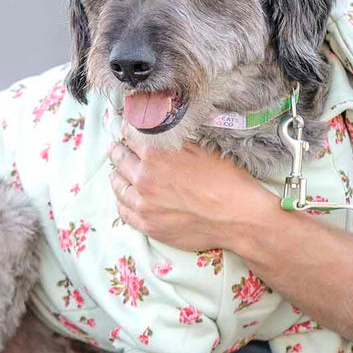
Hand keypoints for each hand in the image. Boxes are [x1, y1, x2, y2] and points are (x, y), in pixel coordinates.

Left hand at [108, 137, 277, 251]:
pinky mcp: (148, 226)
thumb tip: (159, 126)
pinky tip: (123, 197)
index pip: (131, 134)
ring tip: (116, 172)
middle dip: (117, 150)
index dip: (128, 127)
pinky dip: (121, 201)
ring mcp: (144, 204)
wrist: (238, 217)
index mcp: (156, 154)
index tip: (127, 126)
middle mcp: (144, 178)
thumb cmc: (225, 180)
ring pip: (118, 186)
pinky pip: (124, 211)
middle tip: (115, 147)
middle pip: (120, 158)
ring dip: (116, 175)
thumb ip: (174, 138)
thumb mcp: (200, 147)